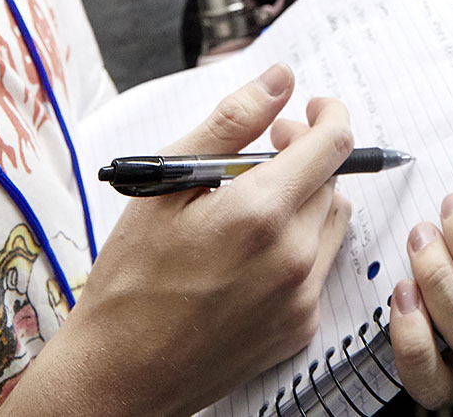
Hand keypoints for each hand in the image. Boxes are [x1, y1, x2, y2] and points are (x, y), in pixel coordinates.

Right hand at [7, 65, 350, 416]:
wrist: (119, 373)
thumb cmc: (130, 279)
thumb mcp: (166, 185)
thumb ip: (230, 123)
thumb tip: (279, 80)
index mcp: (260, 213)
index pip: (332, 143)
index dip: (327, 115)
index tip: (310, 108)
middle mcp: (292, 257)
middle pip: (332, 181)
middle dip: (305, 156)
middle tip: (261, 155)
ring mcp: (301, 298)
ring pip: (332, 222)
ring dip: (307, 200)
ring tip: (255, 203)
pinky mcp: (300, 328)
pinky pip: (320, 267)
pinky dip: (299, 246)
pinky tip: (252, 252)